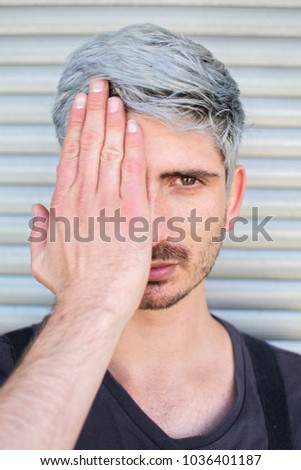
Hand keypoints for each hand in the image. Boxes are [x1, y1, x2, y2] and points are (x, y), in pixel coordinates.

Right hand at [30, 79, 151, 319]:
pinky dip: (134, 146)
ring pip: (110, 151)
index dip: (76, 127)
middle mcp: (85, 197)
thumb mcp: (42, 258)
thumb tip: (37, 209)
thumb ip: (38, 230)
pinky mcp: (132, 213)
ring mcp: (109, 203)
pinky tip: (134, 125)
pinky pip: (134, 172)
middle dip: (93, 111)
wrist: (93, 304)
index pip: (70, 155)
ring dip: (113, 120)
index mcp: (64, 205)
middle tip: (98, 84)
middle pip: (89, 144)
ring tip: (115, 95)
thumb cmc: (71, 286)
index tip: (80, 105)